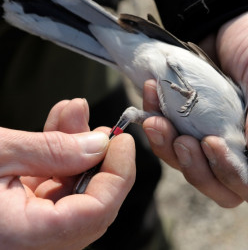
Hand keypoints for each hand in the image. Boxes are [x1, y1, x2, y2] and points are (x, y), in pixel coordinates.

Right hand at [0, 98, 135, 248]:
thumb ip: (52, 150)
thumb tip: (100, 145)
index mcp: (24, 235)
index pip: (96, 212)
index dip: (119, 174)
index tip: (124, 141)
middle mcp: (30, 242)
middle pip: (92, 204)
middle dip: (101, 159)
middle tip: (104, 128)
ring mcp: (28, 231)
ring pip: (73, 194)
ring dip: (78, 151)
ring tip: (73, 113)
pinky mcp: (21, 217)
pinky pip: (52, 190)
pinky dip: (58, 159)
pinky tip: (58, 128)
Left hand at [143, 6, 247, 206]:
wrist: (232, 13)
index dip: (236, 177)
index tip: (214, 144)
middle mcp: (247, 145)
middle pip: (222, 187)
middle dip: (198, 171)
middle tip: (184, 142)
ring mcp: (217, 136)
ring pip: (192, 169)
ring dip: (171, 151)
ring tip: (157, 122)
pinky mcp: (192, 124)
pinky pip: (172, 142)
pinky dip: (158, 128)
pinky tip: (150, 102)